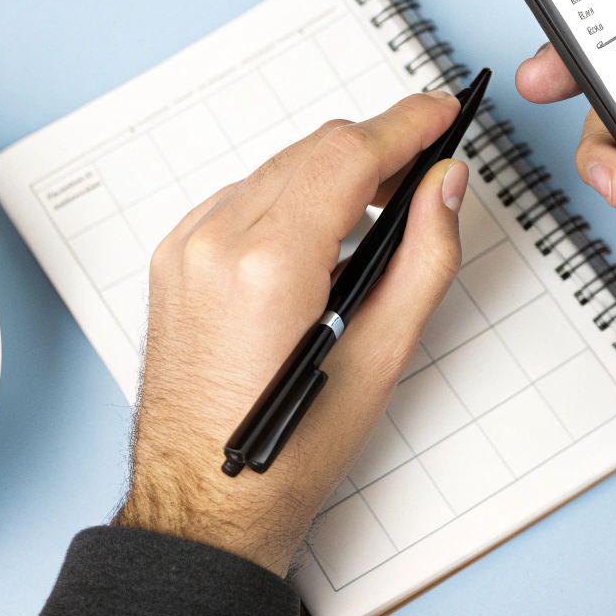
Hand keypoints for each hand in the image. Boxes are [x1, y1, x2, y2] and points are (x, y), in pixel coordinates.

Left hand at [114, 93, 469, 574]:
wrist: (203, 502)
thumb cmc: (284, 452)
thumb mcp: (380, 357)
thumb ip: (423, 258)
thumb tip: (443, 187)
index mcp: (268, 263)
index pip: (349, 154)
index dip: (407, 124)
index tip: (442, 112)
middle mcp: (216, 242)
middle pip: (314, 151)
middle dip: (376, 149)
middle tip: (425, 172)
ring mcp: (185, 248)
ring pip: (276, 169)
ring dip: (332, 175)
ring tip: (378, 211)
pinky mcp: (172, 260)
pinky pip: (240, 199)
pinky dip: (287, 201)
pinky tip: (317, 240)